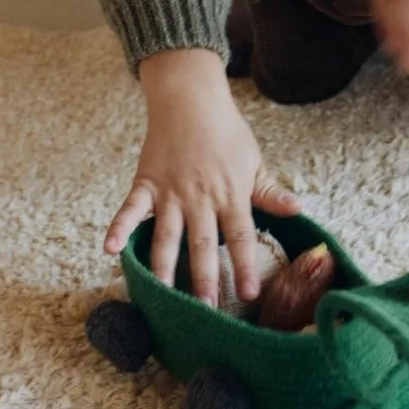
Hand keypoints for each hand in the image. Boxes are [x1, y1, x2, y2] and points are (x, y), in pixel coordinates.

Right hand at [104, 49, 298, 305]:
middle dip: (204, 279)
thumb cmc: (226, 132)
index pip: (240, 237)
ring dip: (164, 266)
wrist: (191, 98)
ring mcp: (171, 192)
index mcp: (231, 195)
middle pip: (202, 244)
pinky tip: (110, 250)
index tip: (250, 294)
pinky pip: (131, 209)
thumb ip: (270, 192)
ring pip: (167, 235)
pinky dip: (119, 227)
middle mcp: (201, 198)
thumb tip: (299, 209)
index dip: (244, 266)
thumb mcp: (253, 162)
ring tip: (162, 295)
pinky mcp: (146, 182)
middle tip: (205, 310)